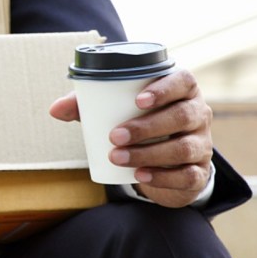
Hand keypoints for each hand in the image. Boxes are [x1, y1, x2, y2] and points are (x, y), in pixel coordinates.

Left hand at [49, 69, 212, 207]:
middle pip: (182, 116)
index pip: (183, 80)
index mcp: (181, 91)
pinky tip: (140, 176)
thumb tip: (54, 110)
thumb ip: (86, 106)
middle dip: (147, 127)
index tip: (137, 100)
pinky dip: (163, 177)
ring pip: (184, 147)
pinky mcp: (198, 173)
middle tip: (114, 136)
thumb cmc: (136, 124)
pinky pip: (187, 175)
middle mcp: (198, 114)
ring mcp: (202, 144)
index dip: (164, 88)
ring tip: (117, 157)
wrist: (161, 163)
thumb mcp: (113, 112)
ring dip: (149, 153)